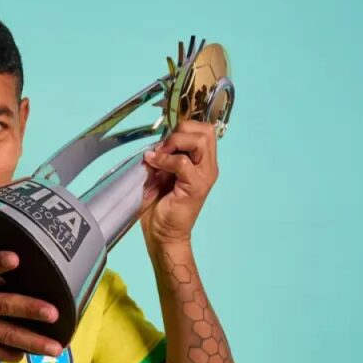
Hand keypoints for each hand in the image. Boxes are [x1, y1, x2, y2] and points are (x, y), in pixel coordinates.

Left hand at [140, 120, 219, 246]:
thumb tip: (156, 141)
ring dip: (175, 142)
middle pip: (206, 131)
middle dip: (180, 131)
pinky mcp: (196, 187)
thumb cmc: (160, 206)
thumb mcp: (160, 174)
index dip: (182, 128)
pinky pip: (183, 163)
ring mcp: (205, 176)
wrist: (163, 234)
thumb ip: (164, 155)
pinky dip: (166, 159)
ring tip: (159, 154)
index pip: (204, 130)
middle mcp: (208, 167)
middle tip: (162, 147)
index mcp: (203, 162)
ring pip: (201, 140)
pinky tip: (154, 164)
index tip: (163, 142)